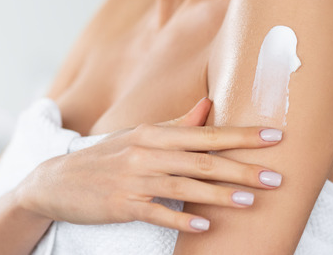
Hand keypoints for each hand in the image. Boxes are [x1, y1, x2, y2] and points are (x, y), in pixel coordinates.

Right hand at [15, 98, 283, 232]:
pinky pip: (156, 212)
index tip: (275, 136)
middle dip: (241, 167)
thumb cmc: (105, 156)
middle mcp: (146, 151)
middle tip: (276, 175)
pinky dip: (181, 218)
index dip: (242, 135)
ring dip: (218, 194)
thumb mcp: (139, 135)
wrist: (56, 180)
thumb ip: (177, 124)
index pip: (206, 133)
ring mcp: (133, 178)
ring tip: (250, 200)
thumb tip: (210, 105)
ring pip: (184, 185)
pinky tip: (205, 226)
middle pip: (202, 159)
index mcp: (153, 132)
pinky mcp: (122, 204)